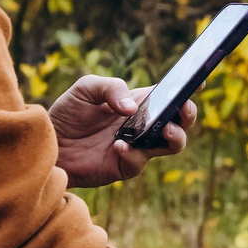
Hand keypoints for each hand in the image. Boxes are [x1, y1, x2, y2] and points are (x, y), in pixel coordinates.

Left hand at [45, 74, 194, 189]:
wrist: (47, 143)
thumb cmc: (67, 113)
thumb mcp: (85, 89)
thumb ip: (111, 88)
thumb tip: (132, 108)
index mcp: (139, 102)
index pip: (170, 94)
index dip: (188, 87)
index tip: (199, 81)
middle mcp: (144, 124)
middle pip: (181, 121)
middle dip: (188, 113)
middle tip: (183, 108)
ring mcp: (138, 146)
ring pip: (173, 144)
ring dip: (176, 136)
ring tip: (166, 129)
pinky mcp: (125, 166)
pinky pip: (140, 161)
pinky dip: (134, 153)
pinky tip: (119, 145)